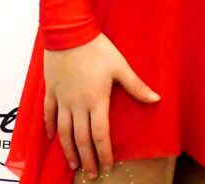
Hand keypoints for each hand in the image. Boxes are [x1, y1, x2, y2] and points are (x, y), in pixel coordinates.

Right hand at [44, 34, 159, 178]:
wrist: (70, 34)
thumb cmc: (98, 49)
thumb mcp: (121, 66)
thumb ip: (136, 86)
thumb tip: (156, 99)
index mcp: (96, 100)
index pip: (100, 134)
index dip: (104, 152)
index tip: (108, 166)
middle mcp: (78, 105)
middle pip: (81, 138)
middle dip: (87, 158)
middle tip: (91, 174)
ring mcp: (62, 99)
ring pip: (63, 132)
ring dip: (68, 149)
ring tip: (74, 164)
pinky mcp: (51, 91)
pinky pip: (48, 114)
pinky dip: (49, 128)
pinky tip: (51, 138)